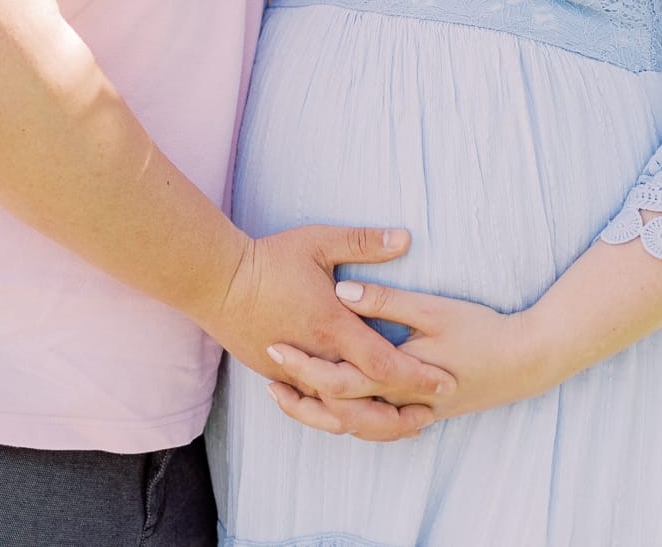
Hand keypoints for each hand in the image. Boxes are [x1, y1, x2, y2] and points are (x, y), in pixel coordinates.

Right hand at [201, 228, 455, 439]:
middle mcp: (316, 359)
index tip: (444, 383)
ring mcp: (295, 375)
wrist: (216, 282)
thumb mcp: (319, 242)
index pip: (384, 364)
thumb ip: (363, 243)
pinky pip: (313, 410)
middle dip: (401, 414)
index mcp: (332, 327)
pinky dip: (339, 419)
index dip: (417, 377)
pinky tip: (356, 418)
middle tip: (430, 415)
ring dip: (373, 425)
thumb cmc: (270, 259)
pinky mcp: (277, 378)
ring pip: (338, 417)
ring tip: (401, 423)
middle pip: (365, 406)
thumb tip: (405, 238)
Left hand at [266, 279, 555, 437]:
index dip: (303, 366)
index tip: (274, 347)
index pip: (339, 380)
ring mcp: (412, 412)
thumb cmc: (480, 331)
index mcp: (398, 376)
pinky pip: (377, 425)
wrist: (526, 361)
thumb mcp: (432, 308)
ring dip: (321, 413)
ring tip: (291, 394)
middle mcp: (400, 402)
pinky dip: (352, 418)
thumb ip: (386, 300)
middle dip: (302, 396)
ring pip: (356, 426)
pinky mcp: (421, 412)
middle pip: (339, 410)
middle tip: (270, 376)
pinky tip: (337, 404)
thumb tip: (342, 291)